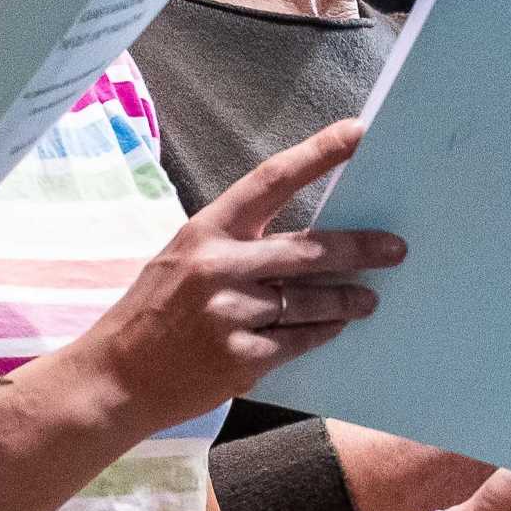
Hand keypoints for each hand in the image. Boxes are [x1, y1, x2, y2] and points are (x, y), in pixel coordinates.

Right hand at [51, 118, 405, 428]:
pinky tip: (334, 328)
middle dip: (360, 248)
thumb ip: (235, 246)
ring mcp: (230, 313)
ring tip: (368, 300)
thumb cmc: (153, 312)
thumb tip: (306, 243)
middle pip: (308, 248)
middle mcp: (218, 266)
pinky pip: (300, 339)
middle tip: (395, 249)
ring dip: (348, 300)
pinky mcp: (241, 357)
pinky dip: (323, 333)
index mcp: (205, 230)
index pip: (271, 179)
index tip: (357, 133)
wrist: (116, 376)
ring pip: (311, 299)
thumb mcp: (183, 259)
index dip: (317, 154)